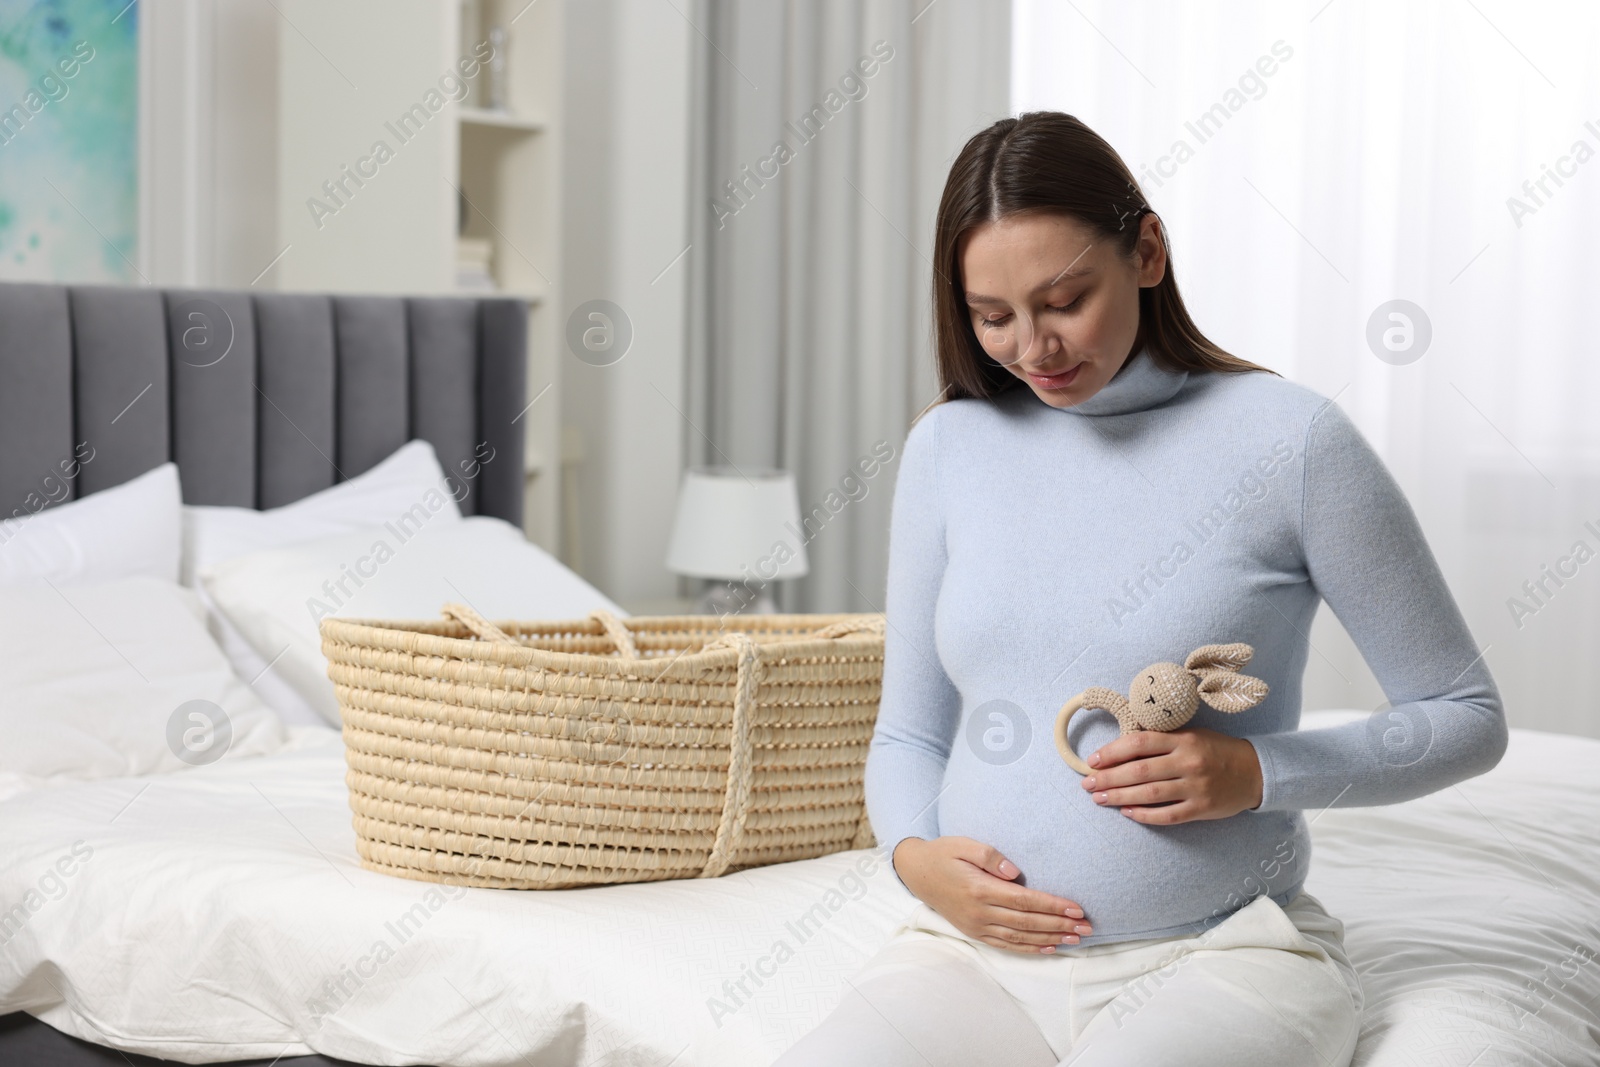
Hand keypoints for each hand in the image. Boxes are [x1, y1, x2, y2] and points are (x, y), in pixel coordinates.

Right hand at [891, 836, 1091, 953]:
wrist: (917, 872)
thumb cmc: (944, 854)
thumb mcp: (964, 844)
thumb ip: (990, 857)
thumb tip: (1016, 873)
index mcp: (979, 889)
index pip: (1024, 901)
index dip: (1052, 906)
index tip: (1077, 909)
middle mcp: (980, 912)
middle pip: (1027, 923)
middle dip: (1060, 925)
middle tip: (1087, 928)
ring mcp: (977, 926)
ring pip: (1020, 937)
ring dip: (1050, 939)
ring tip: (1076, 939)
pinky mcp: (975, 932)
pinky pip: (1006, 945)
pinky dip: (1029, 949)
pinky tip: (1049, 948)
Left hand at [1081, 727, 1262, 823]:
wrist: (1255, 772)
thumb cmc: (1215, 750)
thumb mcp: (1191, 735)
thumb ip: (1161, 741)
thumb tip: (1120, 748)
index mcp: (1183, 740)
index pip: (1139, 742)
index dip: (1112, 752)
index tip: (1092, 760)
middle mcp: (1188, 762)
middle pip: (1139, 771)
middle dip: (1108, 778)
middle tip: (1086, 784)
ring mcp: (1195, 788)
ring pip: (1149, 794)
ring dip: (1120, 797)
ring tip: (1099, 798)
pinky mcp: (1202, 809)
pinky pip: (1168, 815)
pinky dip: (1145, 815)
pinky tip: (1127, 812)